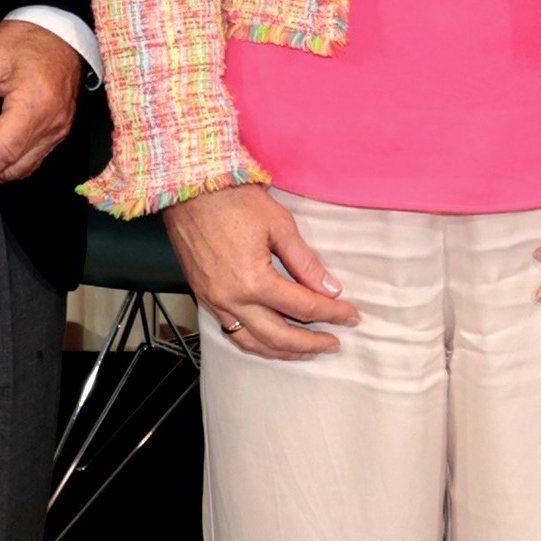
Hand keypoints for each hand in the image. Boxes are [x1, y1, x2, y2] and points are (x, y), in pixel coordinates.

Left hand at [0, 21, 83, 196]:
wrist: (61, 31)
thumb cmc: (26, 40)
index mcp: (34, 107)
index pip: (2, 152)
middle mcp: (50, 126)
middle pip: (8, 166)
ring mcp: (57, 132)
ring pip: (20, 169)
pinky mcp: (58, 131)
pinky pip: (30, 160)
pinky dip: (4, 166)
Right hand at [162, 183, 360, 360]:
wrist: (189, 189)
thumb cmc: (232, 200)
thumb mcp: (280, 225)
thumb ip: (305, 262)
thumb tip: (329, 288)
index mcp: (254, 281)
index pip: (303, 307)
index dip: (332, 313)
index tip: (350, 316)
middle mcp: (232, 299)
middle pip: (280, 336)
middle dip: (311, 343)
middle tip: (334, 342)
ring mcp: (215, 302)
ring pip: (254, 343)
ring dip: (283, 351)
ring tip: (306, 350)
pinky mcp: (204, 298)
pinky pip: (232, 333)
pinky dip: (256, 343)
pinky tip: (271, 342)